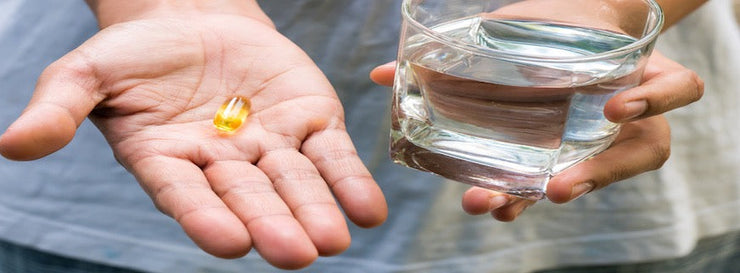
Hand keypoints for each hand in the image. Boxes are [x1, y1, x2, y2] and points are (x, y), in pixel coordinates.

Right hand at [0, 13, 386, 268]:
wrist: (192, 19)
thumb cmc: (137, 56)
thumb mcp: (87, 73)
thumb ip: (59, 109)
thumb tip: (12, 146)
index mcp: (168, 163)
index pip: (186, 197)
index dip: (205, 219)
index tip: (228, 244)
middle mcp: (223, 166)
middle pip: (250, 198)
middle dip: (273, 224)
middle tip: (296, 254)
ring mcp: (271, 147)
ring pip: (296, 183)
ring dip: (316, 210)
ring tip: (335, 239)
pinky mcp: (310, 122)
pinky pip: (333, 155)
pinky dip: (350, 180)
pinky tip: (368, 210)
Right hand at [370, 51, 701, 220]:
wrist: (593, 4)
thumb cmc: (536, 35)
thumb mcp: (486, 48)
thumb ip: (440, 68)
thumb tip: (379, 77)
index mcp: (546, 145)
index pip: (527, 187)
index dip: (508, 201)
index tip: (485, 204)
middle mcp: (590, 144)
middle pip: (573, 184)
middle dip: (537, 199)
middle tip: (503, 203)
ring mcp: (629, 122)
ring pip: (630, 159)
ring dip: (602, 169)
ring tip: (567, 172)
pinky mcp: (661, 87)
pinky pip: (673, 100)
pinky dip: (653, 103)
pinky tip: (623, 103)